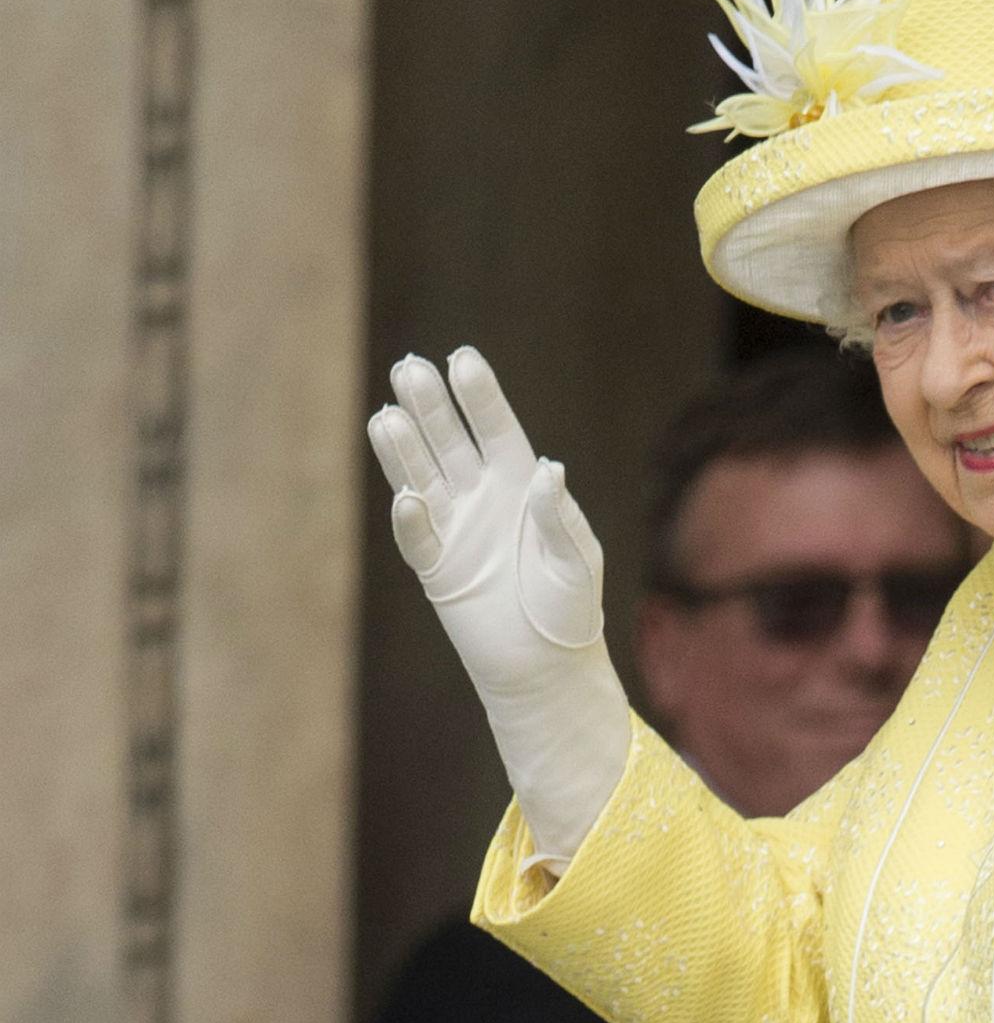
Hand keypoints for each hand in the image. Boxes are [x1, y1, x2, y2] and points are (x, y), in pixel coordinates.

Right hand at [367, 348, 629, 862]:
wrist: (547, 665)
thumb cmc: (570, 606)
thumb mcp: (576, 559)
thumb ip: (558, 516)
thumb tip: (546, 471)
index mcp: (521, 484)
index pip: (495, 429)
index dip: (479, 396)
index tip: (462, 358)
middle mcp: (482, 497)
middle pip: (450, 441)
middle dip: (430, 406)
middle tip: (408, 367)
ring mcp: (455, 529)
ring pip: (422, 477)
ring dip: (405, 448)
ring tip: (388, 414)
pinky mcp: (436, 568)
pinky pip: (418, 537)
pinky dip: (411, 518)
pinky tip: (407, 495)